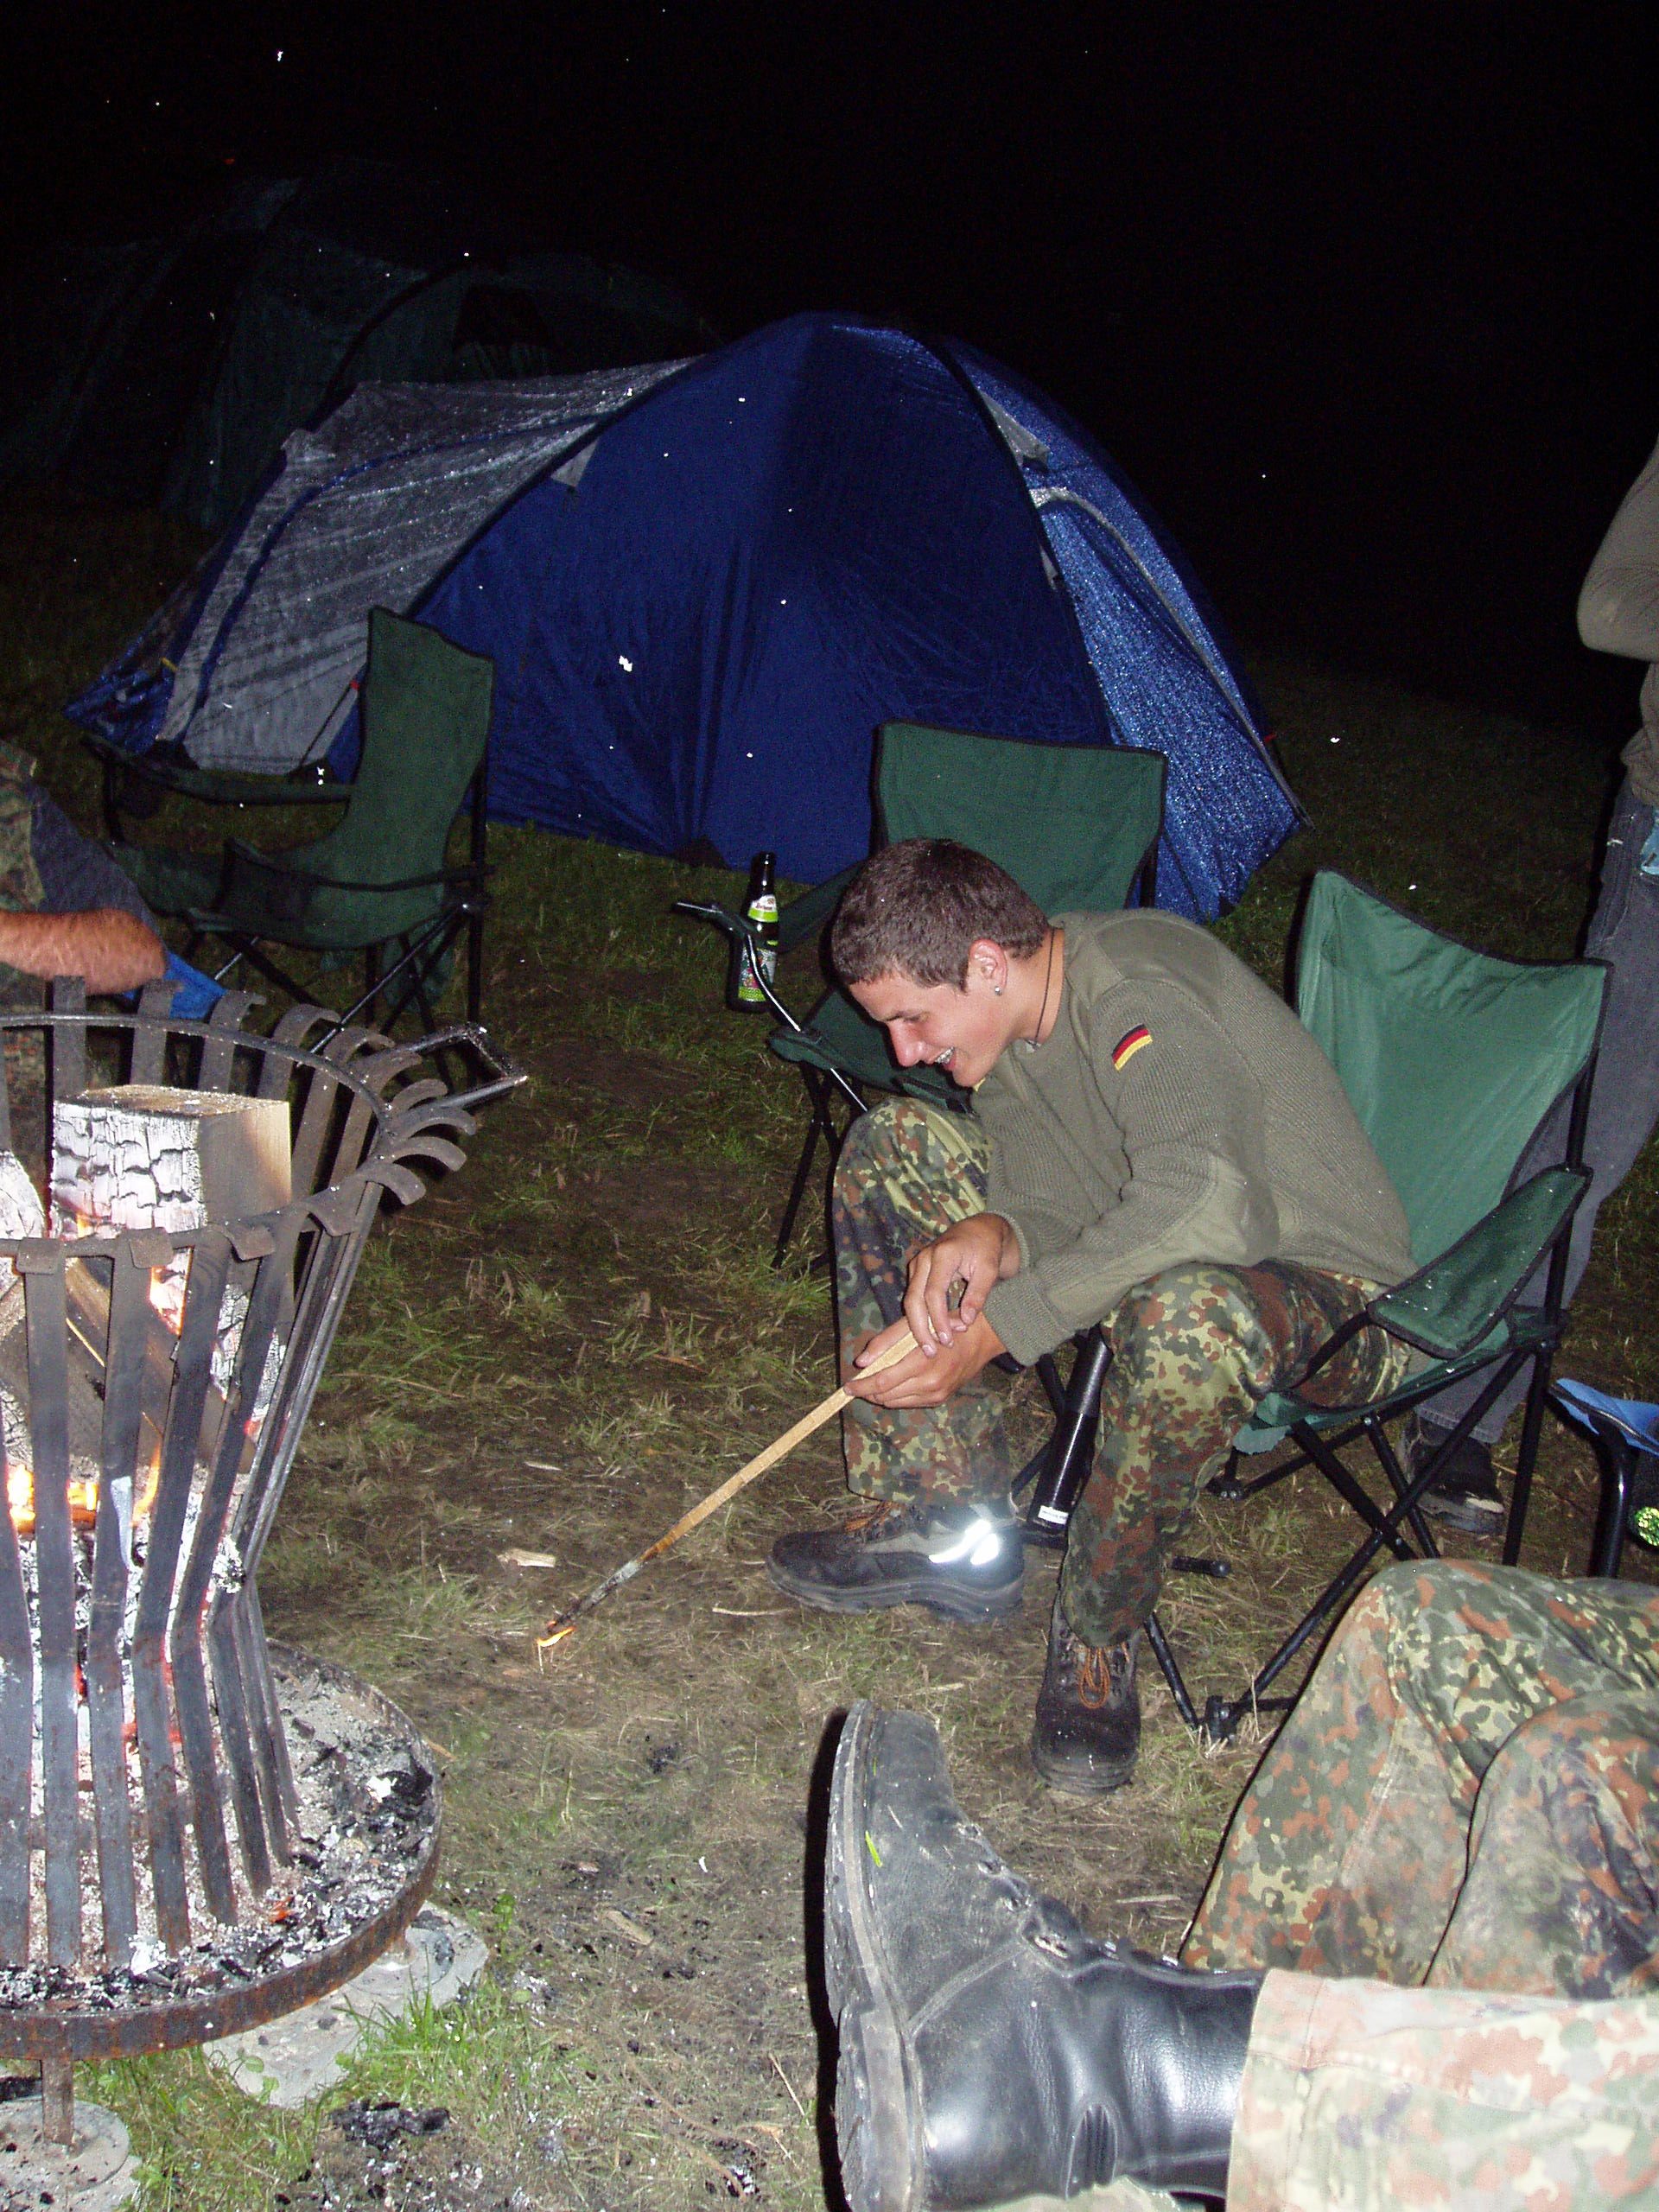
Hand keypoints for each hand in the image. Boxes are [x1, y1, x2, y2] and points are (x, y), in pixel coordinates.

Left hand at [846, 1307, 1005, 1408]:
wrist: (979, 1338)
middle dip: (868, 1391)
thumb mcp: (912, 1325)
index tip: (847, 1386)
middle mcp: (929, 1383)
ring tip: (872, 1383)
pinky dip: (896, 1396)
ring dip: (880, 1395)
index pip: (882, 1382)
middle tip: (856, 1384)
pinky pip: (909, 1403)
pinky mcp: (940, 1399)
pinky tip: (893, 1384)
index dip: (861, 1386)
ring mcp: (936, 1394)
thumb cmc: (942, 1325)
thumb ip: (885, 1343)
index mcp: (921, 1361)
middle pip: (886, 1396)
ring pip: (895, 1402)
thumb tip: (861, 1362)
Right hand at [903, 1213, 1015, 1355]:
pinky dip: (921, 1316)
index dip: (938, 1319)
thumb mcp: (989, 1269)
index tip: (946, 1339)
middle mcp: (924, 1258)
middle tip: (931, 1351)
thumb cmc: (986, 1249)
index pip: (933, 1293)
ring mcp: (917, 1264)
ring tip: (932, 1346)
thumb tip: (966, 1321)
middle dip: (920, 1328)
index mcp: (943, 1255)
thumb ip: (978, 1294)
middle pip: (913, 1299)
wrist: (978, 1230)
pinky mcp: (917, 1272)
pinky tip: (932, 1332)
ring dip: (919, 1325)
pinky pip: (913, 1297)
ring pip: (910, 1300)